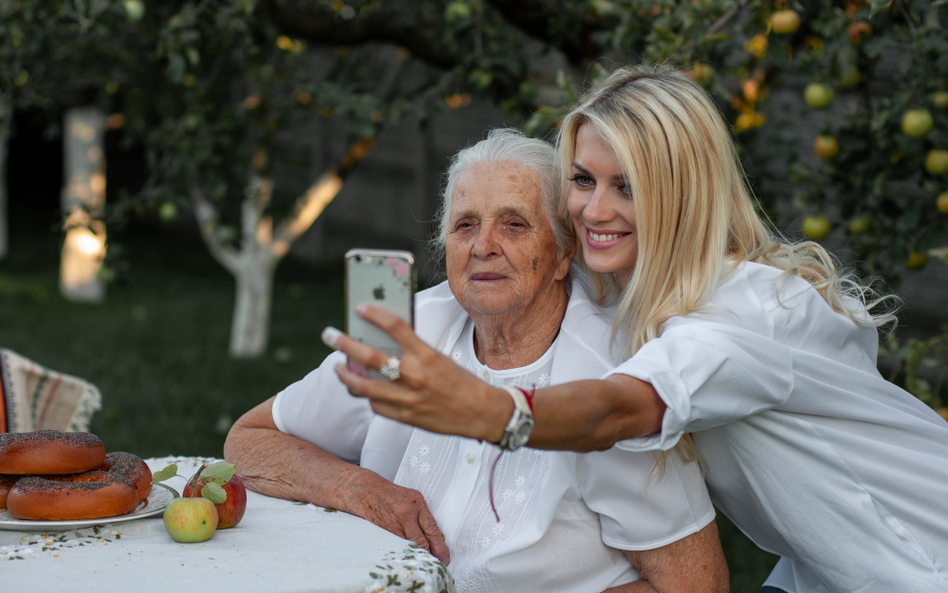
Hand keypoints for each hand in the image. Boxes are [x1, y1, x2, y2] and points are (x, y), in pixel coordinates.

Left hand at [323, 304, 511, 442]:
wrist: (482, 413)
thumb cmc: (461, 382)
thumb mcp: (440, 358)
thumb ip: (413, 351)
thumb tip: (382, 341)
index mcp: (427, 356)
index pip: (395, 327)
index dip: (374, 314)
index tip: (359, 308)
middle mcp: (415, 376)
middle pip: (369, 357)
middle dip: (344, 344)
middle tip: (329, 335)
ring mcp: (408, 399)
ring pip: (363, 386)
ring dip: (346, 375)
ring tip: (338, 367)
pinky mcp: (405, 418)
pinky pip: (376, 406)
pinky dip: (368, 396)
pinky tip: (366, 390)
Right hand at [344, 470, 449, 564]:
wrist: (362, 487)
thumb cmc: (386, 494)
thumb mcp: (408, 498)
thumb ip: (419, 516)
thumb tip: (431, 538)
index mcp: (417, 502)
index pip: (433, 529)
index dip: (440, 547)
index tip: (444, 557)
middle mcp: (407, 511)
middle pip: (422, 541)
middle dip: (430, 556)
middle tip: (435, 565)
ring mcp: (393, 521)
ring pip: (409, 546)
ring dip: (416, 557)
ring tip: (421, 564)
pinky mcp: (381, 529)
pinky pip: (395, 545)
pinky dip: (401, 554)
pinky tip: (405, 558)